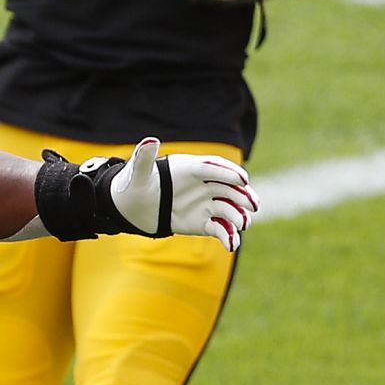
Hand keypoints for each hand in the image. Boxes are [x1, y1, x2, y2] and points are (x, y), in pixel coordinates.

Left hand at [101, 139, 260, 250]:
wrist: (131, 207)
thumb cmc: (134, 184)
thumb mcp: (137, 172)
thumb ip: (144, 158)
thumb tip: (150, 140)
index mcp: (190, 168)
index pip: (213, 168)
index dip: (228, 173)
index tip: (242, 179)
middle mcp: (203, 184)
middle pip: (228, 187)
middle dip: (242, 195)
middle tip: (253, 204)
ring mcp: (205, 203)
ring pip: (228, 208)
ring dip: (238, 216)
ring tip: (244, 225)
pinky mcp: (204, 222)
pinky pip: (220, 228)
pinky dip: (228, 236)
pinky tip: (231, 245)